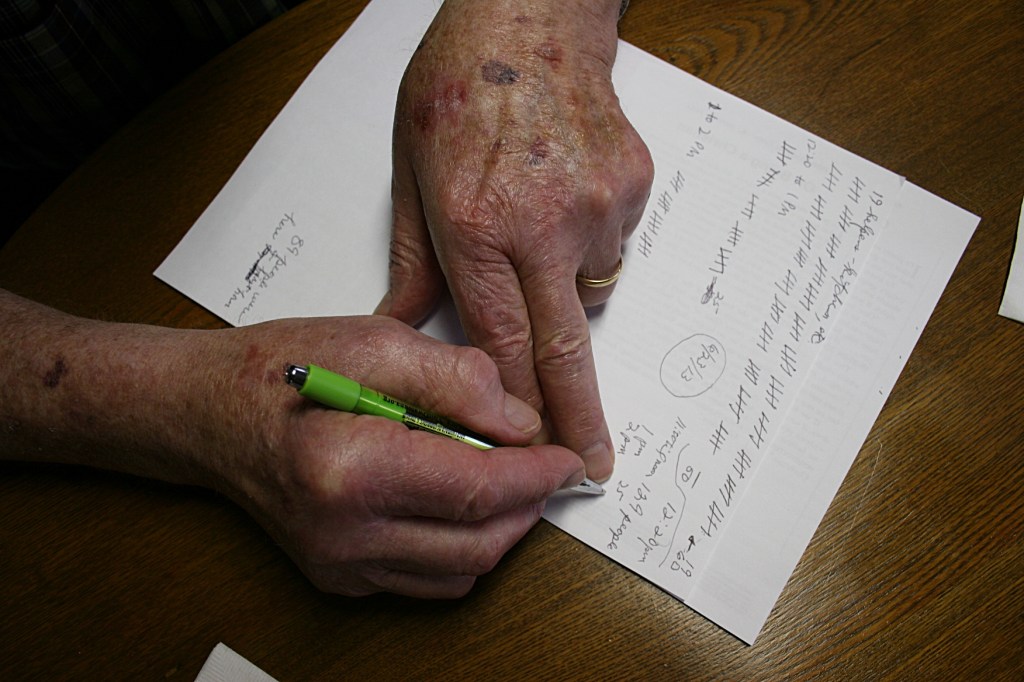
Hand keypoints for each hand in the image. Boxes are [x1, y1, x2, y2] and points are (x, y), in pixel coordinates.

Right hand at [199, 315, 586, 597]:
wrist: (208, 414)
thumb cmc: (281, 370)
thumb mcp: (375, 343)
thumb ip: (457, 379)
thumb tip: (522, 422)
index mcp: (351, 471)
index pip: (477, 491)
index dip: (537, 475)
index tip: (567, 457)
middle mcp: (344, 535)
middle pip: (478, 545)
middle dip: (528, 507)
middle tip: (544, 467)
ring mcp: (340, 566)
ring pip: (459, 573)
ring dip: (499, 532)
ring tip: (506, 482)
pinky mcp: (340, 578)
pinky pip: (426, 582)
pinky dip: (462, 549)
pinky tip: (460, 505)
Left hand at [381, 0, 653, 480]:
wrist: (530, 15)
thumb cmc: (460, 86)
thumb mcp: (411, 173)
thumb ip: (412, 263)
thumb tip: (403, 331)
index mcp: (476, 226)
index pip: (500, 347)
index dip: (519, 413)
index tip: (536, 457)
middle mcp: (541, 224)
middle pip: (565, 349)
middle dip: (580, 418)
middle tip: (595, 464)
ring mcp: (595, 204)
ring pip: (590, 288)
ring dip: (566, 285)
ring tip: (538, 224)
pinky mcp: (631, 186)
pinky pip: (613, 242)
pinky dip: (588, 237)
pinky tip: (563, 190)